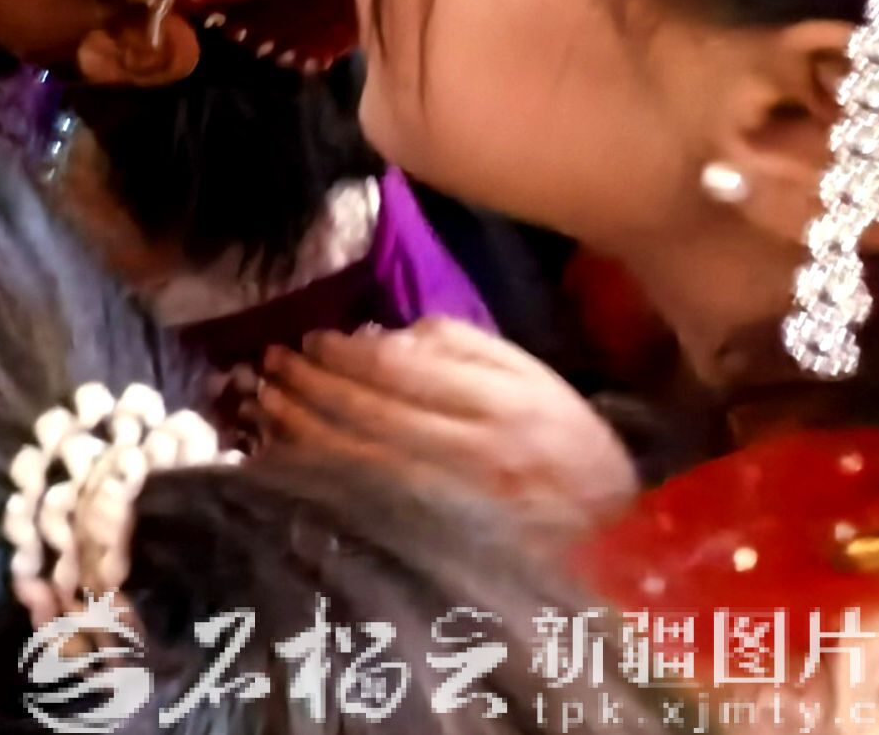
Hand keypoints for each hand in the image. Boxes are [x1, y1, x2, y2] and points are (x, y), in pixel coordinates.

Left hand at [251, 316, 637, 526]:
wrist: (614, 528)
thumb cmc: (562, 439)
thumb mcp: (528, 374)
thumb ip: (458, 345)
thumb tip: (381, 338)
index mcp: (501, 406)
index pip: (400, 372)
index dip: (345, 352)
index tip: (313, 339)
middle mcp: (475, 456)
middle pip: (368, 414)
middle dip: (310, 385)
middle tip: (271, 362)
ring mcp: (452, 505)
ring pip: (354, 462)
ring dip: (298, 427)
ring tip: (264, 400)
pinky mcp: (436, 540)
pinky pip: (358, 504)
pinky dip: (315, 476)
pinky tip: (284, 455)